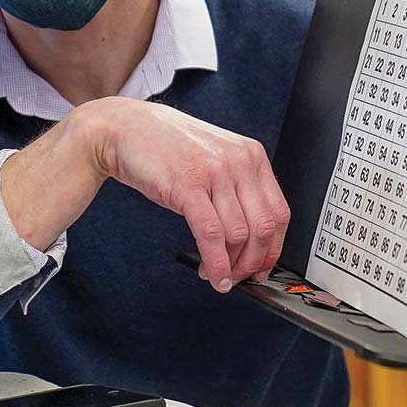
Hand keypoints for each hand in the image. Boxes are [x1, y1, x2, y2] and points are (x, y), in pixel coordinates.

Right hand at [86, 99, 288, 290]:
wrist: (127, 129)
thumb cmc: (168, 147)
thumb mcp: (215, 159)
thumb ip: (237, 188)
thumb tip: (251, 237)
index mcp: (252, 155)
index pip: (279, 212)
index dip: (273, 248)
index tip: (263, 266)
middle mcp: (239, 162)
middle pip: (263, 228)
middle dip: (252, 262)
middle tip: (238, 277)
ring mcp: (215, 172)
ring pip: (238, 235)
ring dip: (230, 266)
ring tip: (216, 274)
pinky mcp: (188, 185)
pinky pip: (211, 234)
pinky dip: (216, 262)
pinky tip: (212, 273)